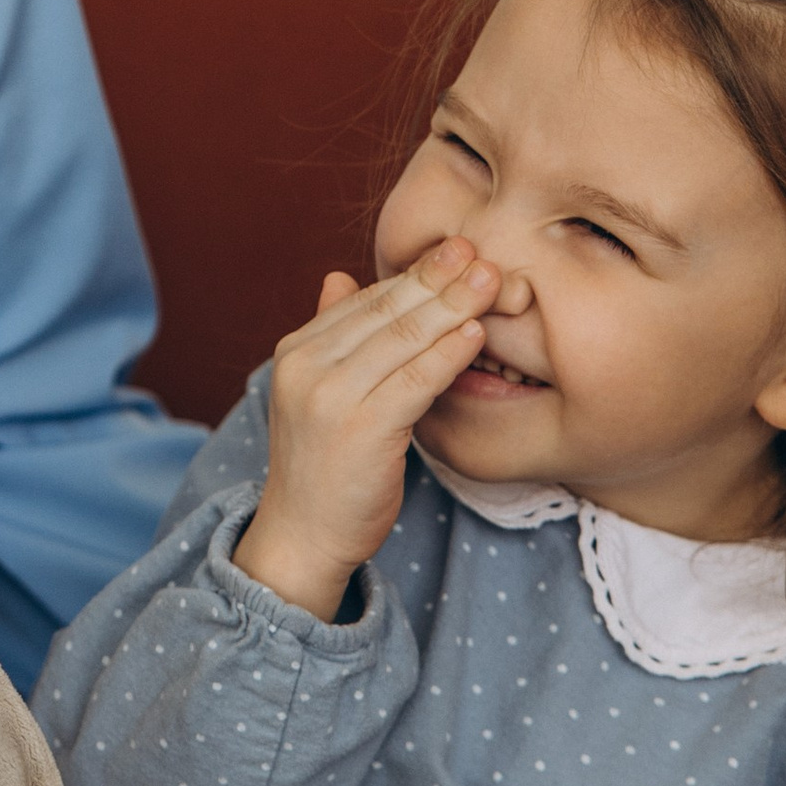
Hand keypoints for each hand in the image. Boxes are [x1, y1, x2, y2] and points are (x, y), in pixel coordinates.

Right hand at [235, 239, 499, 618]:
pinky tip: (475, 333)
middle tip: (480, 251)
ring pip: (404, 339)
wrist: (303, 535)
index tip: (455, 250)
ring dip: (452, 305)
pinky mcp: (360, 428)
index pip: (365, 301)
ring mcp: (330, 396)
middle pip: (386, 311)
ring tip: (490, 281)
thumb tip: (339, 277)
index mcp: (296, 352)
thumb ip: (332, 336)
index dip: (413, 274)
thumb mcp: (318, 393)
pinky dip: (448, 353)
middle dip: (438, 278)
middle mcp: (307, 366)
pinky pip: (415, 380)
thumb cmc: (322, 466)